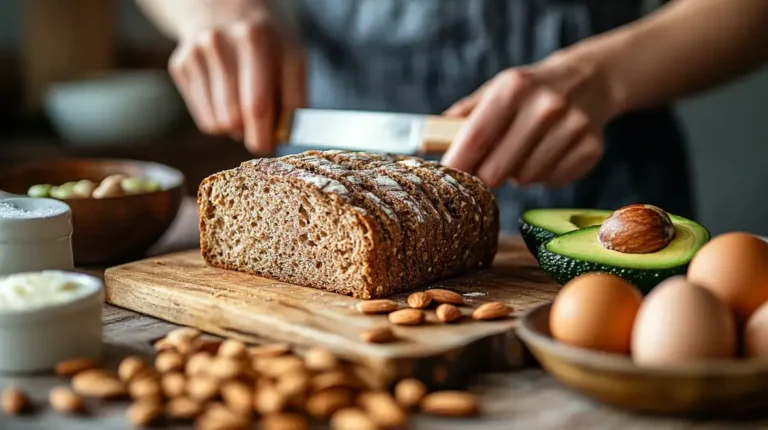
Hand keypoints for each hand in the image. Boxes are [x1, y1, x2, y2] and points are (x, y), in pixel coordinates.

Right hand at [168, 9, 304, 153]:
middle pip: (233, 119)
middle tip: (261, 135)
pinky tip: (227, 98)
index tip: (272, 146)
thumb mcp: (291, 57)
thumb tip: (283, 137)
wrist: (224, 8)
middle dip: (252, 135)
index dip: (266, 135)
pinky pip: (205, 120)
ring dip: (236, 129)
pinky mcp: (180, 66)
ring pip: (218, 124)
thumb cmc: (267, 42)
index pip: (257, 105)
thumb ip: (294, 97)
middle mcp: (220, 43)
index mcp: (254, 39)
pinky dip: (220, 120)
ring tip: (246, 108)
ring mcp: (196, 54)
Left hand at [441, 53, 617, 187]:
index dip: (457, 164)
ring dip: (517, 174)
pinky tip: (547, 155)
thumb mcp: (496, 89)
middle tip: (486, 169)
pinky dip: (544, 176)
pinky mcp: (591, 148)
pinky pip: (551, 181)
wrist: (589, 81)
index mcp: (514, 88)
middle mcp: (546, 106)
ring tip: (523, 153)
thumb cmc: (530, 91)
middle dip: (486, 175)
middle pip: (497, 169)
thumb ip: (464, 115)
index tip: (445, 178)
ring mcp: (572, 127)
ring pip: (525, 179)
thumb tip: (430, 140)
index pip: (476, 137)